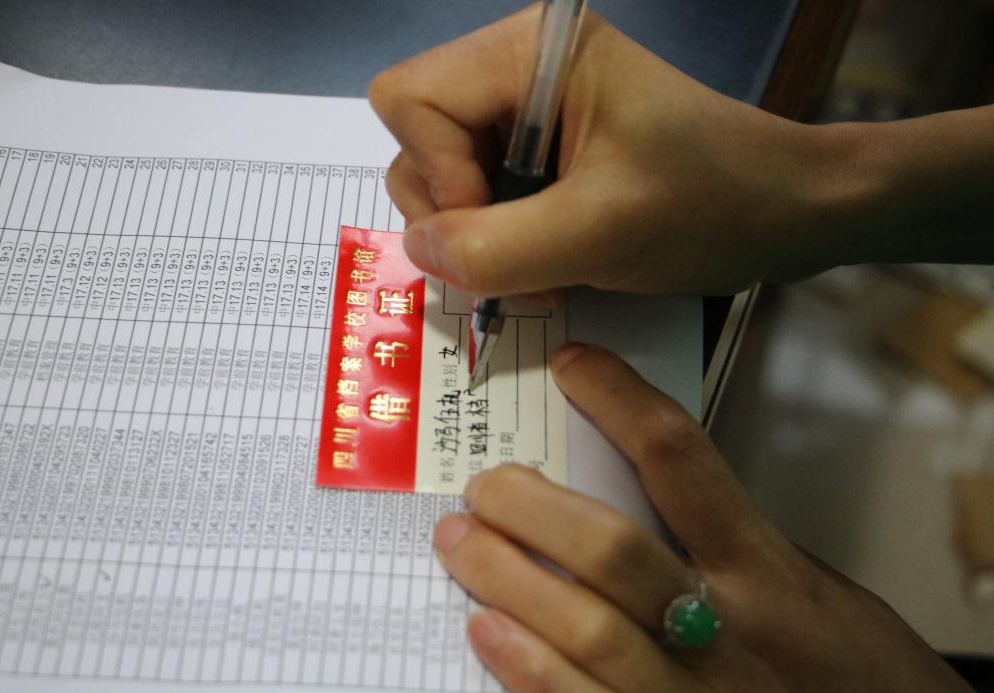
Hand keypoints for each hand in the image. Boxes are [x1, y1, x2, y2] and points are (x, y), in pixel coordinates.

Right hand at [368, 7, 842, 296]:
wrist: (787, 212)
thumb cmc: (709, 207)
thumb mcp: (598, 233)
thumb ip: (493, 247)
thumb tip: (417, 252)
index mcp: (529, 49)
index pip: (410, 100)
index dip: (438, 176)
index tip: (502, 227)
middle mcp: (516, 65)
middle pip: (418, 138)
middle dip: (459, 214)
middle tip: (522, 261)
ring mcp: (527, 106)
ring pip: (443, 174)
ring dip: (482, 237)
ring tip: (546, 267)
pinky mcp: (542, 144)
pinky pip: (481, 193)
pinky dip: (503, 238)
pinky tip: (553, 258)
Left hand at [434, 343, 968, 691]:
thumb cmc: (863, 683)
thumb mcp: (822, 596)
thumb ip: (742, 548)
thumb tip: (657, 499)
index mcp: (771, 575)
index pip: (682, 460)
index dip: (619, 400)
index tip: (574, 366)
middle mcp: (732, 632)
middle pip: (612, 548)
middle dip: (532, 509)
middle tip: (484, 486)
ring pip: (586, 629)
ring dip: (508, 579)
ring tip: (461, 543)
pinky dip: (527, 667)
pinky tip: (487, 631)